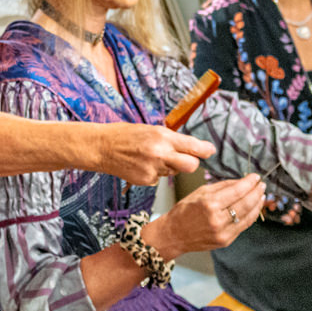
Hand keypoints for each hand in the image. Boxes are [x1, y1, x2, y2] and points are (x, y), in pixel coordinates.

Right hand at [97, 124, 213, 185]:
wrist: (101, 147)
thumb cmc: (124, 135)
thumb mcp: (151, 130)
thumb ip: (171, 139)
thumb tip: (191, 147)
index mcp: (163, 137)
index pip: (193, 146)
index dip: (205, 150)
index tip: (209, 151)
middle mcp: (160, 154)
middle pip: (191, 166)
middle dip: (191, 164)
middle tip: (185, 159)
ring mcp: (153, 169)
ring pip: (173, 173)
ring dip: (169, 167)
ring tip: (151, 158)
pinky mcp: (145, 180)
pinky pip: (159, 179)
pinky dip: (154, 174)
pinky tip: (142, 165)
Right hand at [144, 173, 263, 257]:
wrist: (173, 235)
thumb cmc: (184, 212)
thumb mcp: (200, 192)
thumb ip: (222, 186)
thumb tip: (242, 182)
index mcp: (209, 204)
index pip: (237, 191)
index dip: (249, 183)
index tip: (255, 177)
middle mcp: (217, 219)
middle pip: (246, 203)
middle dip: (256, 192)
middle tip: (261, 185)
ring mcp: (223, 232)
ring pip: (249, 216)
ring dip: (257, 204)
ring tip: (260, 195)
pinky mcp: (226, 240)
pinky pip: (244, 226)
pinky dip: (251, 215)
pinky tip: (254, 208)